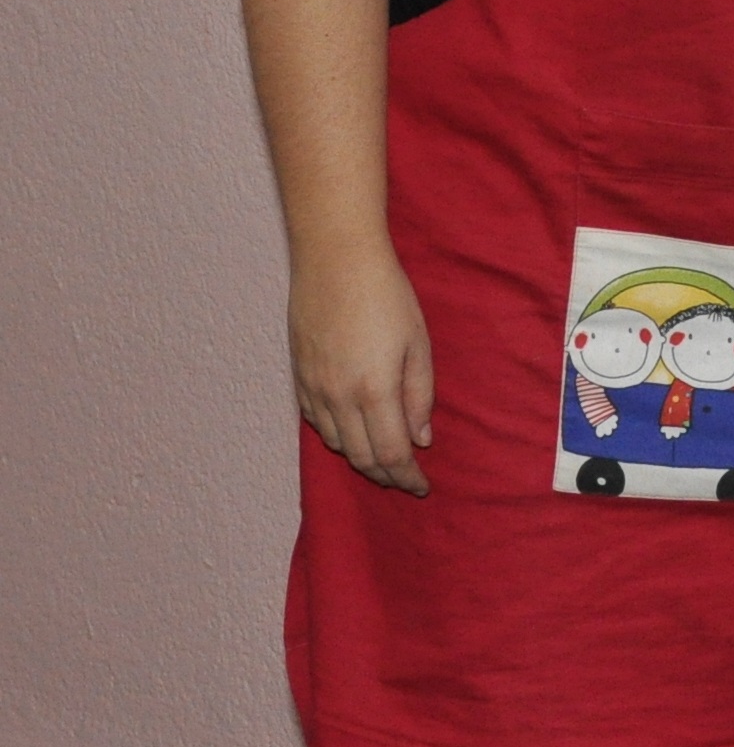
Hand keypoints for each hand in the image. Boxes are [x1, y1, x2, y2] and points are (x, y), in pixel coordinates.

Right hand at [290, 232, 434, 495]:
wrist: (335, 261)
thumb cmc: (387, 295)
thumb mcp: (418, 342)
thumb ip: (420, 394)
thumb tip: (421, 439)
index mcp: (374, 390)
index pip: (391, 453)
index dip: (407, 476)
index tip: (422, 486)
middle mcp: (338, 398)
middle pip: (360, 457)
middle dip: (385, 474)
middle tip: (407, 479)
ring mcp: (313, 389)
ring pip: (336, 444)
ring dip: (361, 458)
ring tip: (384, 458)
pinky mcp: (299, 378)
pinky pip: (316, 423)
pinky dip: (337, 436)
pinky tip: (353, 431)